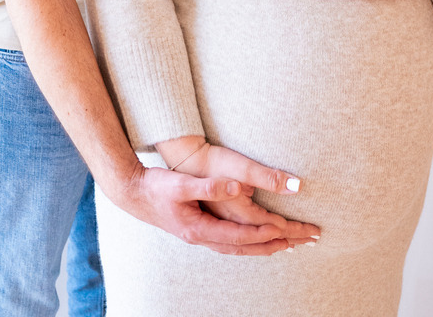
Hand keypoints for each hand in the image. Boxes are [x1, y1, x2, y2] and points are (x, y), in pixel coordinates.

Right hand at [120, 161, 313, 254]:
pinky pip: (230, 242)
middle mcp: (202, 238)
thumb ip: (209, 186)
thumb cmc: (157, 187)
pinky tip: (253, 239)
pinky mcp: (199, 229)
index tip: (287, 231)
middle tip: (298, 243)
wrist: (134, 193)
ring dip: (261, 247)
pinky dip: (247, 242)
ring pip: (238, 248)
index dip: (264, 234)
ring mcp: (200, 237)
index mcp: (200, 229)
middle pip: (244, 248)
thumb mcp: (182, 184)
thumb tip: (235, 186)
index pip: (241, 236)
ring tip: (284, 245)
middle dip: (271, 246)